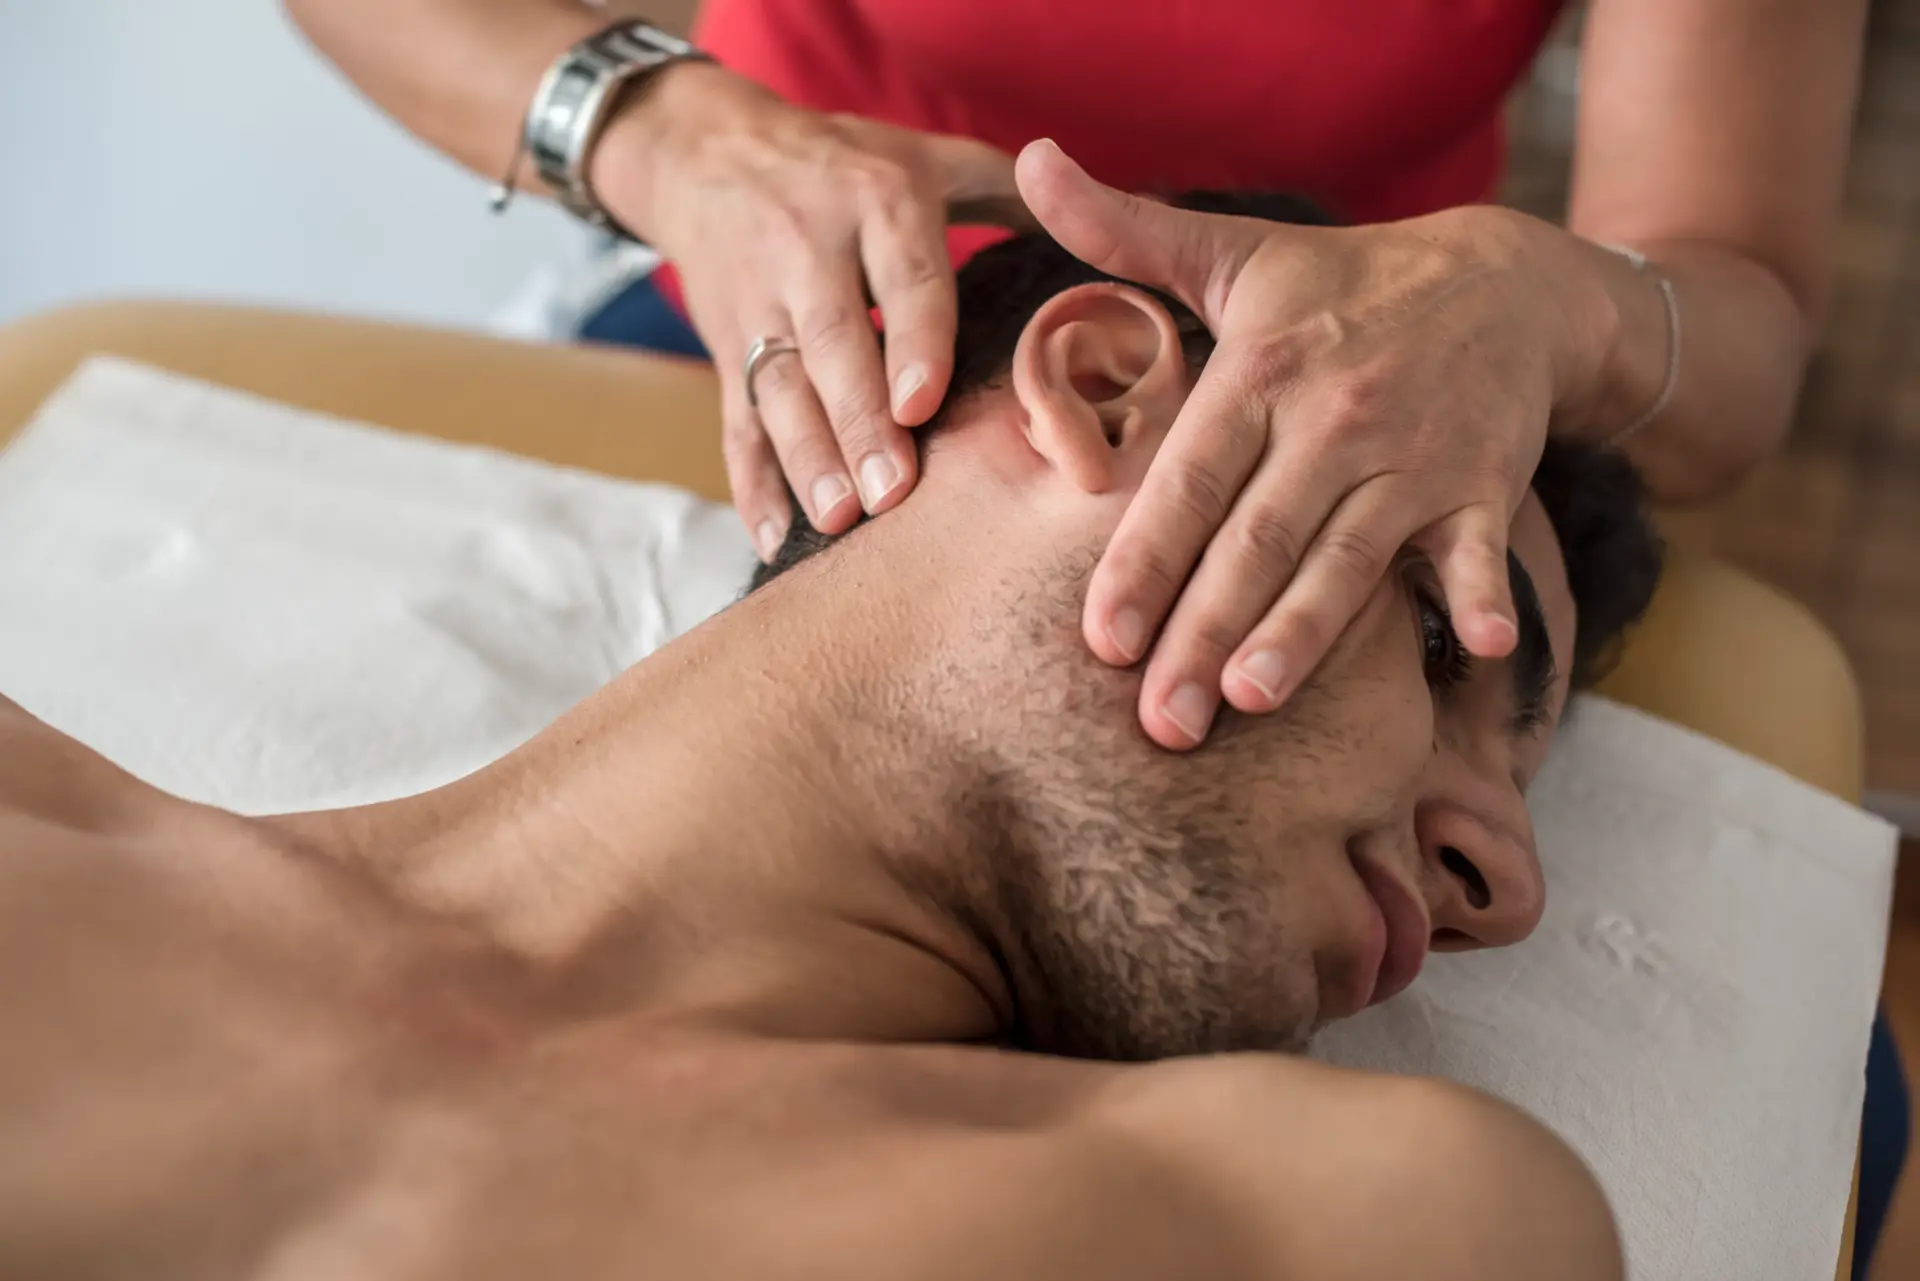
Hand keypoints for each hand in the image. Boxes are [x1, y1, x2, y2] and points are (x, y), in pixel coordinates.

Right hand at [595, 64, 1031, 557]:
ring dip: (805, 458)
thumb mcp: (925, 157)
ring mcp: (758, 304)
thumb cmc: (845, 164)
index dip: (912, 341)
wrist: (707, 150)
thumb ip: (1009, 194)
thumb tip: (1113, 235)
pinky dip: (750, 483)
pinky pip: (734, 419)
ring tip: (836, 520)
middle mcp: (809, 250)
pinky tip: (771, 536)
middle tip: (891, 494)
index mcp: (877, 203)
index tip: (922, 406)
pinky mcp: (725, 349)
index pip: (902, 278)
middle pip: (833, 345)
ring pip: (779, 388)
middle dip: (859, 423)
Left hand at [1015, 140, 1600, 749]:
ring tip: (1250, 699)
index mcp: (1262, 371)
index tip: (1100, 640)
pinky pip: (1482, 546)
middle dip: (1202, 631)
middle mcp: (1334, 417)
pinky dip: (1484, 590)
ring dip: (1304, 632)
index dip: (1145, 559)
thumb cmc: (1341, 285)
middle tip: (1156, 723)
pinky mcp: (1483, 485)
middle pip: (1256, 540)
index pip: (1190, 479)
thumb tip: (1029, 162)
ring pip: (1347, 558)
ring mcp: (1414, 456)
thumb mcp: (1234, 251)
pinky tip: (1480, 643)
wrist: (1505, 280)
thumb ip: (1126, 233)